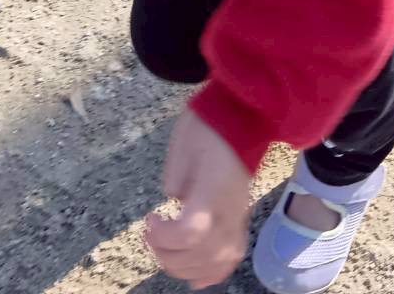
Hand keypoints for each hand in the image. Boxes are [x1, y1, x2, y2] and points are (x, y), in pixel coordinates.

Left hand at [146, 109, 250, 289]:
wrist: (243, 115)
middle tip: (151, 236)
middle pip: (203, 254)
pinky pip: (232, 257)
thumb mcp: (183, 144)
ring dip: (186, 267)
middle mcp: (230, 211)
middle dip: (169, 255)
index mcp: (214, 191)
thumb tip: (174, 201)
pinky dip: (212, 273)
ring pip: (218, 262)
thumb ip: (175, 178)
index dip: (164, 236)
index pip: (191, 232)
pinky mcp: (241, 218)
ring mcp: (239, 217)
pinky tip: (194, 277)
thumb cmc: (209, 125)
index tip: (149, 220)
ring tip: (167, 251)